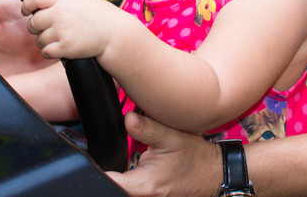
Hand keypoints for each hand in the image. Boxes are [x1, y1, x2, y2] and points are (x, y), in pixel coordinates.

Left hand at [22, 0, 122, 59]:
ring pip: (39, 39)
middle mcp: (59, 14)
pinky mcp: (65, 48)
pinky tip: (59, 49)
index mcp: (63, 0)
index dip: (27, 5)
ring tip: (59, 39)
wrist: (116, 34)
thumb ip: (62, 1)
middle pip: (33, 22)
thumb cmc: (102, 16)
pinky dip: (50, 52)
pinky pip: (46, 52)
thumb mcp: (82, 0)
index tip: (27, 11)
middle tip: (46, 29)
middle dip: (36, 27)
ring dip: (45, 41)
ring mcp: (61, 31)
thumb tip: (44, 5)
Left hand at [107, 113, 221, 196]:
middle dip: (111, 164)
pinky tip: (142, 162)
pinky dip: (131, 174)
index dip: (96, 167)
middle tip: (125, 148)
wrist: (213, 173)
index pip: (106, 180)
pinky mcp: (148, 195)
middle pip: (111, 182)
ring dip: (122, 169)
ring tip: (138, 155)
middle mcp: (141, 195)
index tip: (93, 154)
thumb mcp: (172, 137)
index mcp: (142, 184)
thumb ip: (147, 128)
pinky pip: (131, 186)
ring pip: (121, 184)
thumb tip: (127, 118)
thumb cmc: (195, 159)